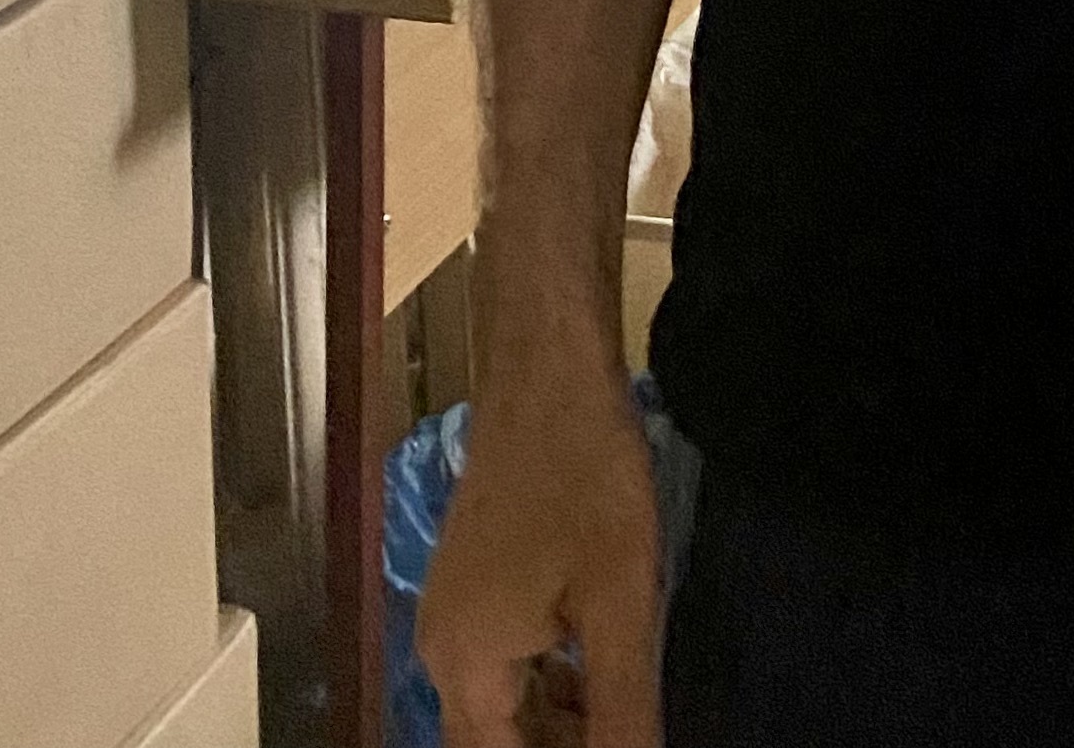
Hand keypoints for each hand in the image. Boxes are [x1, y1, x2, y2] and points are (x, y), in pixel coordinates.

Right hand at [419, 372, 663, 747]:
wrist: (548, 365)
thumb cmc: (586, 477)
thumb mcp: (620, 604)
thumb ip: (622, 710)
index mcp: (464, 670)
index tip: (617, 746)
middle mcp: (444, 650)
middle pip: (496, 742)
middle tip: (629, 735)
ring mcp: (457, 610)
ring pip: (504, 707)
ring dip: (561, 725)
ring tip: (624, 721)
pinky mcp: (478, 578)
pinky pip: (508, 662)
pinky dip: (553, 684)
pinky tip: (604, 676)